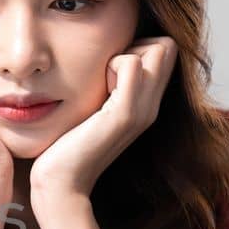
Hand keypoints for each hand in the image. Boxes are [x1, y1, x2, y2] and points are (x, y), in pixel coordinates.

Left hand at [30, 35, 177, 203]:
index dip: (138, 46)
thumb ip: (105, 88)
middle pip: (166, 46)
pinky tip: (95, 91)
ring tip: (101, 83)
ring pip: (156, 49)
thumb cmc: (67, 146)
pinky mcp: (124, 114)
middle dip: (135, 45)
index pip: (165, 50)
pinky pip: (131, 64)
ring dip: (123, 54)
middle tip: (105, 73)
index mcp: (146, 103)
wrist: (62, 183)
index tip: (108, 69)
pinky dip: (111, 65)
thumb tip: (104, 59)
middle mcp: (152, 106)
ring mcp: (142, 110)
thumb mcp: (93, 109)